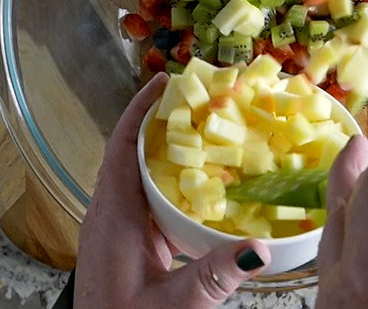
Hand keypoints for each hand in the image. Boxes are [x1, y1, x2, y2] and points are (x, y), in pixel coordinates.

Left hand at [74, 73, 270, 307]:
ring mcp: (117, 230)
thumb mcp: (172, 305)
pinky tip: (198, 188)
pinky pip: (147, 199)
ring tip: (202, 132)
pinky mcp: (126, 244)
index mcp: (113, 218)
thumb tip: (257, 249)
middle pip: (131, 153)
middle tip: (196, 102)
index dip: (140, 111)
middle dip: (161, 123)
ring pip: (139, 175)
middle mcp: (110, 216)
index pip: (121, 147)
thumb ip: (213, 276)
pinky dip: (170, 182)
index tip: (163, 82)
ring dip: (165, 151)